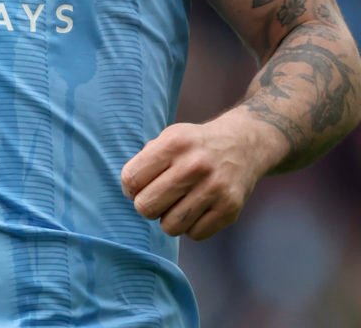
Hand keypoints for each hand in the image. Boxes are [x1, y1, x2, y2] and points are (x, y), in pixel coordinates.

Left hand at [119, 112, 280, 240]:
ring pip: (170, 226)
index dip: (129, 188)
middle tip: (156, 199)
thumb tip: (130, 190)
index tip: (137, 187)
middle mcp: (194, 166)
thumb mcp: (168, 138)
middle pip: (147, 207)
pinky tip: (195, 211)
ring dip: (167, 220)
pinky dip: (190, 227)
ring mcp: (215, 188)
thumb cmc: (194, 146)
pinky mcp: (230, 209)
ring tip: (175, 206)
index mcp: (173, 144)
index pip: (131, 179)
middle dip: (146, 206)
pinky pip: (195, 234)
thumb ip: (145, 160)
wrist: (243, 145)